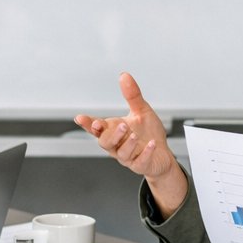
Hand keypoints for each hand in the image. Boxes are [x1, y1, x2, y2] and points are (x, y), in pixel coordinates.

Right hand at [75, 72, 186, 213]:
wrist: (162, 154)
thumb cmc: (148, 133)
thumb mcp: (141, 111)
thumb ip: (132, 95)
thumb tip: (124, 76)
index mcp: (114, 131)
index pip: (97, 128)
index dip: (88, 124)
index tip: (80, 118)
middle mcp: (118, 145)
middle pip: (105, 143)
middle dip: (111, 135)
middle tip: (121, 125)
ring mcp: (128, 157)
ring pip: (121, 153)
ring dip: (128, 144)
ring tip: (134, 135)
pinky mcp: (141, 165)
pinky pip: (140, 162)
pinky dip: (146, 153)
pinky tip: (152, 144)